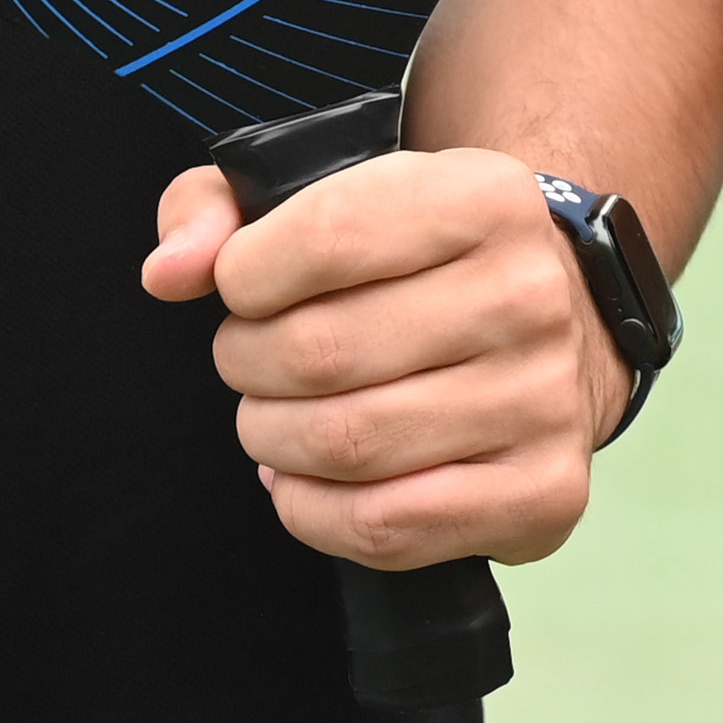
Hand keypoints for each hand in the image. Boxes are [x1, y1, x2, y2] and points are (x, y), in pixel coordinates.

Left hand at [145, 145, 622, 573]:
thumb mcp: (330, 195)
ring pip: (345, 444)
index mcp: (483, 197)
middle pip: (319, 352)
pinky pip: (383, 527)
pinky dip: (311, 511)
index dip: (245, 276)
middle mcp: (529, 295)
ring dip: (271, 439)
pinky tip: (306, 480)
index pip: (324, 236)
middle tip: (251, 362)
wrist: (553, 326)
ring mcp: (545, 400)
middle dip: (247, 364)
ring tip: (276, 418)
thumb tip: (169, 272)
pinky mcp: (545, 492)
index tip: (243, 289)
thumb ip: (220, 208)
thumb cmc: (416, 261)